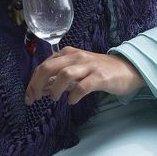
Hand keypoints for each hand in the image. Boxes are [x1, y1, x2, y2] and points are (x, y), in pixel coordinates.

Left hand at [24, 47, 143, 105]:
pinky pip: (83, 86)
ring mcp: (89, 66)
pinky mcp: (100, 77)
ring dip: (55, 88)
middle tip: (34, 99)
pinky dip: (74, 95)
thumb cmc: (99, 71)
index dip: (32, 81)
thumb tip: (40, 90)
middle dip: (37, 84)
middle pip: (49, 67)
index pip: (44, 66)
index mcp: (68, 54)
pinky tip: (71, 101)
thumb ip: (58, 79)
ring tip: (54, 99)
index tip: (28, 96)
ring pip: (65, 74)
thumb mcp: (76, 72)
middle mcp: (76, 57)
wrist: (128, 69)